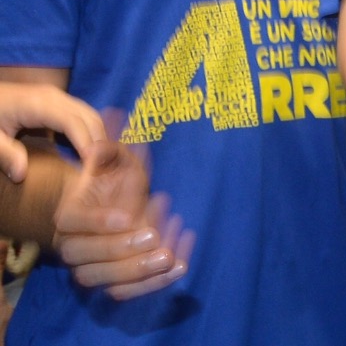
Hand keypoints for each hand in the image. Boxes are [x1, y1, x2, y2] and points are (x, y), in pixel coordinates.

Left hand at [0, 83, 104, 182]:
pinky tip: (89, 149)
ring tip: (99, 162)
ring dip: (98, 136)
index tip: (92, 166)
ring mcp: (58, 96)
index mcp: (39, 104)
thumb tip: (22, 175)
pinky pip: (82, 114)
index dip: (86, 143)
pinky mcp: (57, 101)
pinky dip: (91, 131)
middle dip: (99, 141)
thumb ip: (6, 154)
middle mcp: (55, 96)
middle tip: (102, 168)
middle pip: (89, 117)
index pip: (73, 123)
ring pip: (90, 114)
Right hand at [54, 139, 193, 300]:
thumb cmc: (116, 178)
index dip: (98, 221)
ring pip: (106, 282)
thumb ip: (108, 152)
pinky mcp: (112, 283)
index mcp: (69, 215)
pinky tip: (181, 265)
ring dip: (140, 271)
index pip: (74, 222)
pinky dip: (154, 283)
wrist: (117, 203)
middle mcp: (73, 248)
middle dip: (121, 250)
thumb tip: (99, 147)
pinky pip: (127, 292)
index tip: (128, 216)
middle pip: (85, 260)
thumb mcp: (116, 160)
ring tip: (169, 255)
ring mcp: (91, 269)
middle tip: (154, 235)